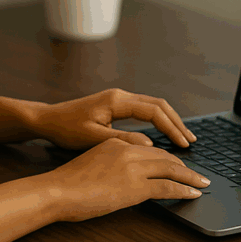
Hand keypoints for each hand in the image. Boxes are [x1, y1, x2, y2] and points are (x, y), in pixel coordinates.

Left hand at [30, 88, 196, 150]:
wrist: (48, 119)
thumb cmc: (65, 129)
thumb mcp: (92, 138)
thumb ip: (122, 141)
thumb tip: (150, 145)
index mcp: (116, 101)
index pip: (154, 112)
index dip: (171, 128)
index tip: (183, 144)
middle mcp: (120, 96)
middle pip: (158, 105)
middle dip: (177, 122)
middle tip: (192, 141)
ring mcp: (118, 100)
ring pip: (153, 106)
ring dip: (169, 121)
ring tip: (183, 138)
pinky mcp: (115, 106)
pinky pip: (144, 111)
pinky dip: (158, 121)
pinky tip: (164, 134)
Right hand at [45, 137, 209, 221]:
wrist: (57, 191)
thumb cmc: (67, 184)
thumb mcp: (92, 165)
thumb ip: (110, 166)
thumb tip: (121, 179)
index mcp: (115, 144)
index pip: (149, 149)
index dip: (166, 157)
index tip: (176, 164)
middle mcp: (127, 150)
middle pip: (164, 156)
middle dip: (183, 166)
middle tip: (196, 174)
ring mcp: (133, 167)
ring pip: (171, 169)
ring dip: (190, 177)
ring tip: (202, 183)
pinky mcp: (136, 186)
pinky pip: (168, 187)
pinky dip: (184, 190)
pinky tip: (193, 194)